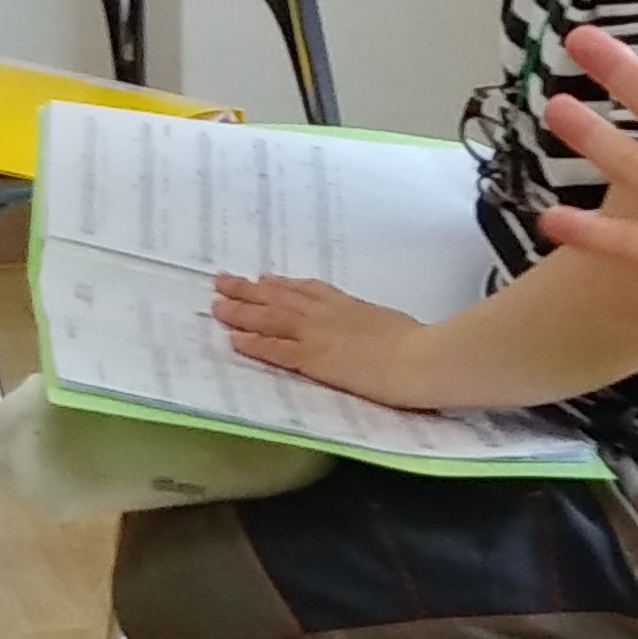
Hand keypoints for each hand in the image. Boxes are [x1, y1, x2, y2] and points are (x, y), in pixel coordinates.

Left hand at [209, 273, 433, 406]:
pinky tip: (233, 339)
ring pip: (270, 318)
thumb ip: (374, 326)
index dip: (281, 285)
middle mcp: (327, 314)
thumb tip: (375, 334)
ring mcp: (318, 335)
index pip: (307, 291)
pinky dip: (253, 343)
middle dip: (249, 290)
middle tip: (223, 282)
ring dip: (241, 311)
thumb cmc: (419, 345)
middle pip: (279, 298)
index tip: (263, 279)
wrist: (421, 358)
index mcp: (349, 306)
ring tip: (217, 305)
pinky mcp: (313, 359)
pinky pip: (275, 349)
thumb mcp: (392, 324)